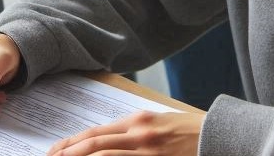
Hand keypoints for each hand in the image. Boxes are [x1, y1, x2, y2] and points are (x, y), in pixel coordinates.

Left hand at [48, 111, 204, 155]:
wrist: (219, 135)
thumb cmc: (188, 131)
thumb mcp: (158, 124)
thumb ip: (133, 132)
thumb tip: (105, 143)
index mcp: (137, 120)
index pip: (95, 132)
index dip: (71, 142)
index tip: (54, 151)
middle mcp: (139, 133)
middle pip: (94, 143)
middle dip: (68, 153)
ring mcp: (147, 149)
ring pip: (105, 155)